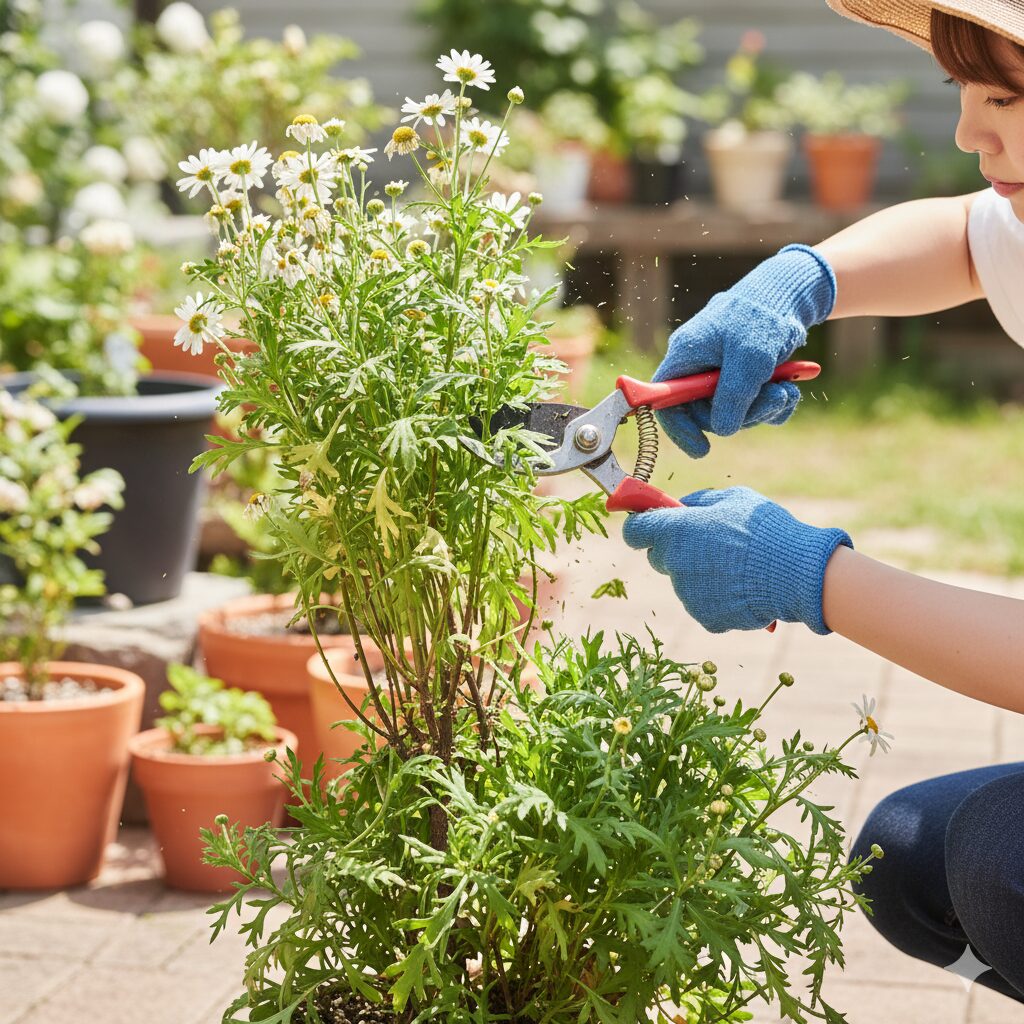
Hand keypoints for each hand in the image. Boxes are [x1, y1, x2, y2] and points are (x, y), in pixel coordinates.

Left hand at [622, 486, 851, 633]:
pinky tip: (743, 587)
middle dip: (674, 550)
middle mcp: (674, 563)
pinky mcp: (704, 617)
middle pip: (659, 557)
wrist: (794, 573)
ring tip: (737, 567)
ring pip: (684, 581)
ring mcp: (687, 593)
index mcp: (675, 530)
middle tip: (707, 544)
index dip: (641, 526)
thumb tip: (683, 507)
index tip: (649, 524)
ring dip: (700, 574)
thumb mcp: (734, 499)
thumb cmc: (764, 529)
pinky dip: (717, 597)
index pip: (635, 530)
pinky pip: (703, 603)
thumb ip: (700, 502)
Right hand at [656, 244, 835, 457]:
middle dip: (742, 414)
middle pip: (705, 413)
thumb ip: (733, 396)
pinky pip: (753, 408)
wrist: (790, 294)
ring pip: (734, 413)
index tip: (702, 449)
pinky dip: (773, 406)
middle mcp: (698, 368)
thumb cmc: (762, 317)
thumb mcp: (749, 358)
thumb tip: (723, 430)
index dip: (679, 429)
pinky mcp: (744, 379)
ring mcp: (721, 375)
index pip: (665, 402)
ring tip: (787, 391)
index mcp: (685, 358)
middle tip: (773, 400)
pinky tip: (790, 391)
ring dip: (763, 408)